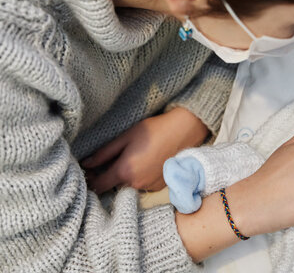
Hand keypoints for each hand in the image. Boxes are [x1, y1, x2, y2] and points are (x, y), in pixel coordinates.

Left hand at [82, 107, 207, 193]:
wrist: (183, 131)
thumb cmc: (154, 130)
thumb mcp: (125, 137)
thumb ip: (104, 153)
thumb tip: (86, 163)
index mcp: (124, 171)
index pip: (99, 186)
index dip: (91, 180)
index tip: (89, 171)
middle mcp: (136, 184)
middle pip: (113, 186)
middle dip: (108, 177)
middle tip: (107, 161)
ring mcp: (149, 186)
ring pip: (129, 186)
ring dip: (125, 177)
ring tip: (130, 159)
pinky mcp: (160, 186)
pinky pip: (142, 184)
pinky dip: (139, 177)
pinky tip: (145, 162)